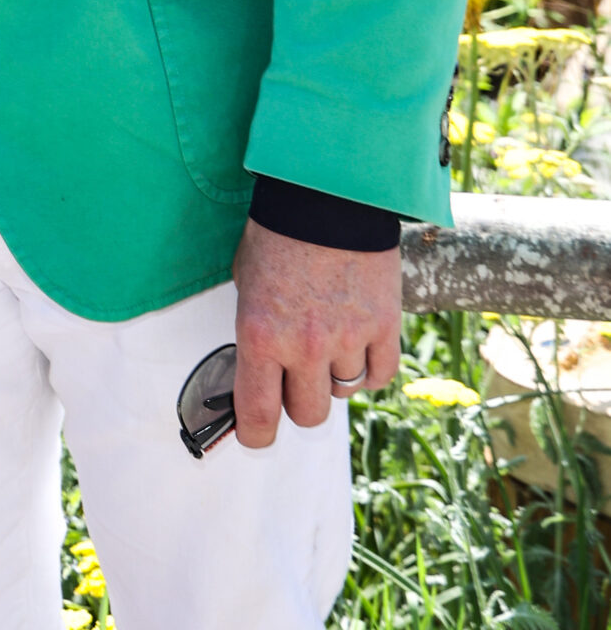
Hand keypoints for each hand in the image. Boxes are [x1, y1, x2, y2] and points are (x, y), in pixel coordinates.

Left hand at [231, 218, 400, 448]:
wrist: (327, 193)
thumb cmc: (278, 233)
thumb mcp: (245, 282)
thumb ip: (254, 333)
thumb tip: (254, 375)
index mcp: (260, 336)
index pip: (258, 416)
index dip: (257, 435)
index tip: (257, 436)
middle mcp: (303, 346)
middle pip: (306, 415)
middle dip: (297, 402)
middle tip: (294, 377)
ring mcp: (348, 339)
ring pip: (341, 393)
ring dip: (331, 376)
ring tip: (326, 341)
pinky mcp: (384, 326)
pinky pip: (379, 376)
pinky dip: (367, 368)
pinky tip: (357, 345)